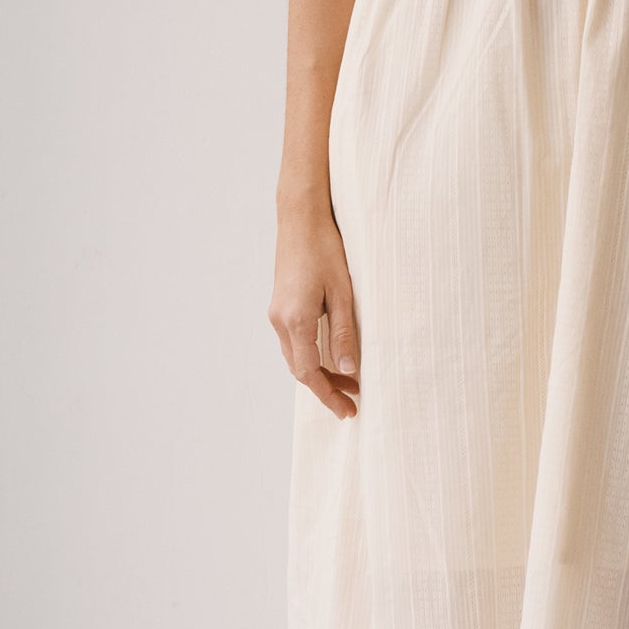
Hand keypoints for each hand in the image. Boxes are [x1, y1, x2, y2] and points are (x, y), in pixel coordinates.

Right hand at [269, 205, 361, 417]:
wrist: (300, 218)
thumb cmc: (325, 249)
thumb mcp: (343, 294)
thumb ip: (343, 333)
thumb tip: (349, 370)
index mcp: (296, 320)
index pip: (310, 374)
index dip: (329, 396)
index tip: (348, 410)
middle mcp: (280, 321)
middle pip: (300, 370)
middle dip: (325, 389)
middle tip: (353, 401)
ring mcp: (276, 314)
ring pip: (295, 358)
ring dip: (319, 373)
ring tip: (349, 381)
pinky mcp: (279, 306)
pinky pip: (293, 342)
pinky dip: (310, 357)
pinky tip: (331, 357)